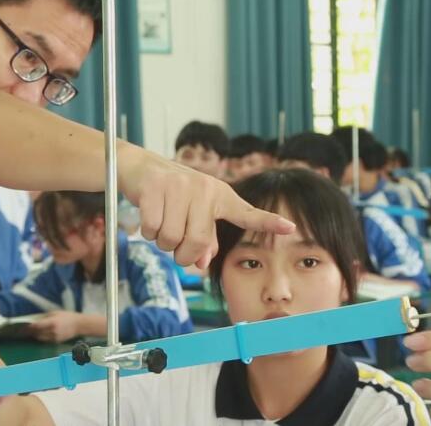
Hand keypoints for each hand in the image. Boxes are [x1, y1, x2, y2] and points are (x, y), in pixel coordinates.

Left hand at [28, 311, 81, 342]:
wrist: (79, 325)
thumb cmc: (68, 316)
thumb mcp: (56, 313)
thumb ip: (45, 316)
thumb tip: (35, 319)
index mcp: (52, 323)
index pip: (37, 326)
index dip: (29, 327)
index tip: (23, 326)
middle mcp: (52, 331)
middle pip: (37, 333)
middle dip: (30, 332)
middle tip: (24, 330)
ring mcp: (54, 338)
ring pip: (40, 338)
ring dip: (35, 335)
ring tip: (30, 332)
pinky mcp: (56, 342)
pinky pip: (45, 340)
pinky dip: (41, 337)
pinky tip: (39, 334)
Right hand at [121, 152, 295, 267]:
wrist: (139, 167)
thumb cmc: (171, 195)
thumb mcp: (193, 213)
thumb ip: (203, 238)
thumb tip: (202, 263)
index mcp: (220, 196)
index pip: (246, 213)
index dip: (268, 222)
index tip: (290, 227)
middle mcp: (204, 189)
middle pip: (197, 242)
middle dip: (183, 255)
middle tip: (175, 248)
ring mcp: (179, 186)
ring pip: (171, 239)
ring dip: (161, 242)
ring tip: (160, 224)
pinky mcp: (155, 188)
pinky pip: (151, 228)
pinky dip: (146, 231)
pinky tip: (147, 215)